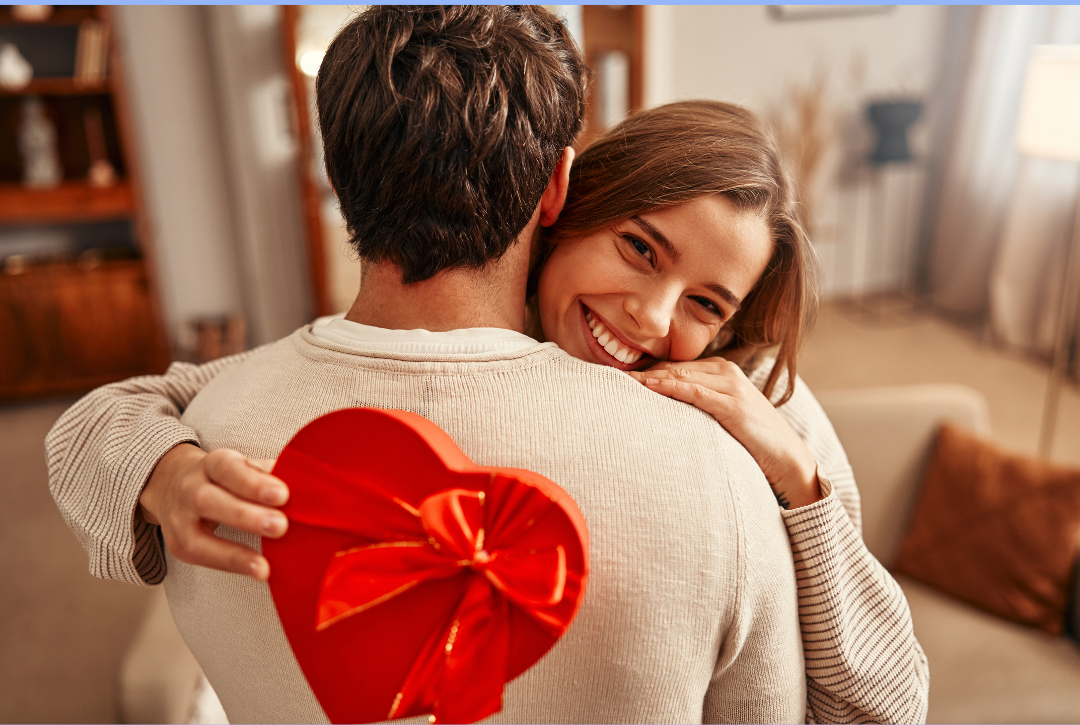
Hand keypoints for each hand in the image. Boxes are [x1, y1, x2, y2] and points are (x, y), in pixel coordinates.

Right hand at [138, 444, 288, 579]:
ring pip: (199, 537)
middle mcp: (189, 488)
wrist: (171, 484)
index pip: (228, 468)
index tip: (283, 494)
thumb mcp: (242, 467)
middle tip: (280, 526)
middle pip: (209, 500)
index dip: (254, 481)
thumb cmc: (224, 478)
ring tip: (264, 565)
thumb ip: (268, 475)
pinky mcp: (178, 545)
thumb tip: (305, 482)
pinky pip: (202, 558)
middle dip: (246, 516)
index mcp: (212, 464)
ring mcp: (179, 519)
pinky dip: (230, 565)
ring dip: (235, 552)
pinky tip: (256, 572)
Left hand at [628, 358, 823, 508]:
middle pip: (674, 367)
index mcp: (722, 371)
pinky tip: (648, 386)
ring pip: (681, 375)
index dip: (647, 371)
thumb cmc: (751, 440)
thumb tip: (662, 410)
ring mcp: (732, 386)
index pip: (676, 366)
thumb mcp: (720, 417)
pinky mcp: (734, 404)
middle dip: (643, 371)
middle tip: (611, 376)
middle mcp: (726, 372)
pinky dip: (669, 386)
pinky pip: (694, 391)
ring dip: (649, 377)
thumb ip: (697, 406)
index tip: (619, 377)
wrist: (787, 458)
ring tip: (621, 380)